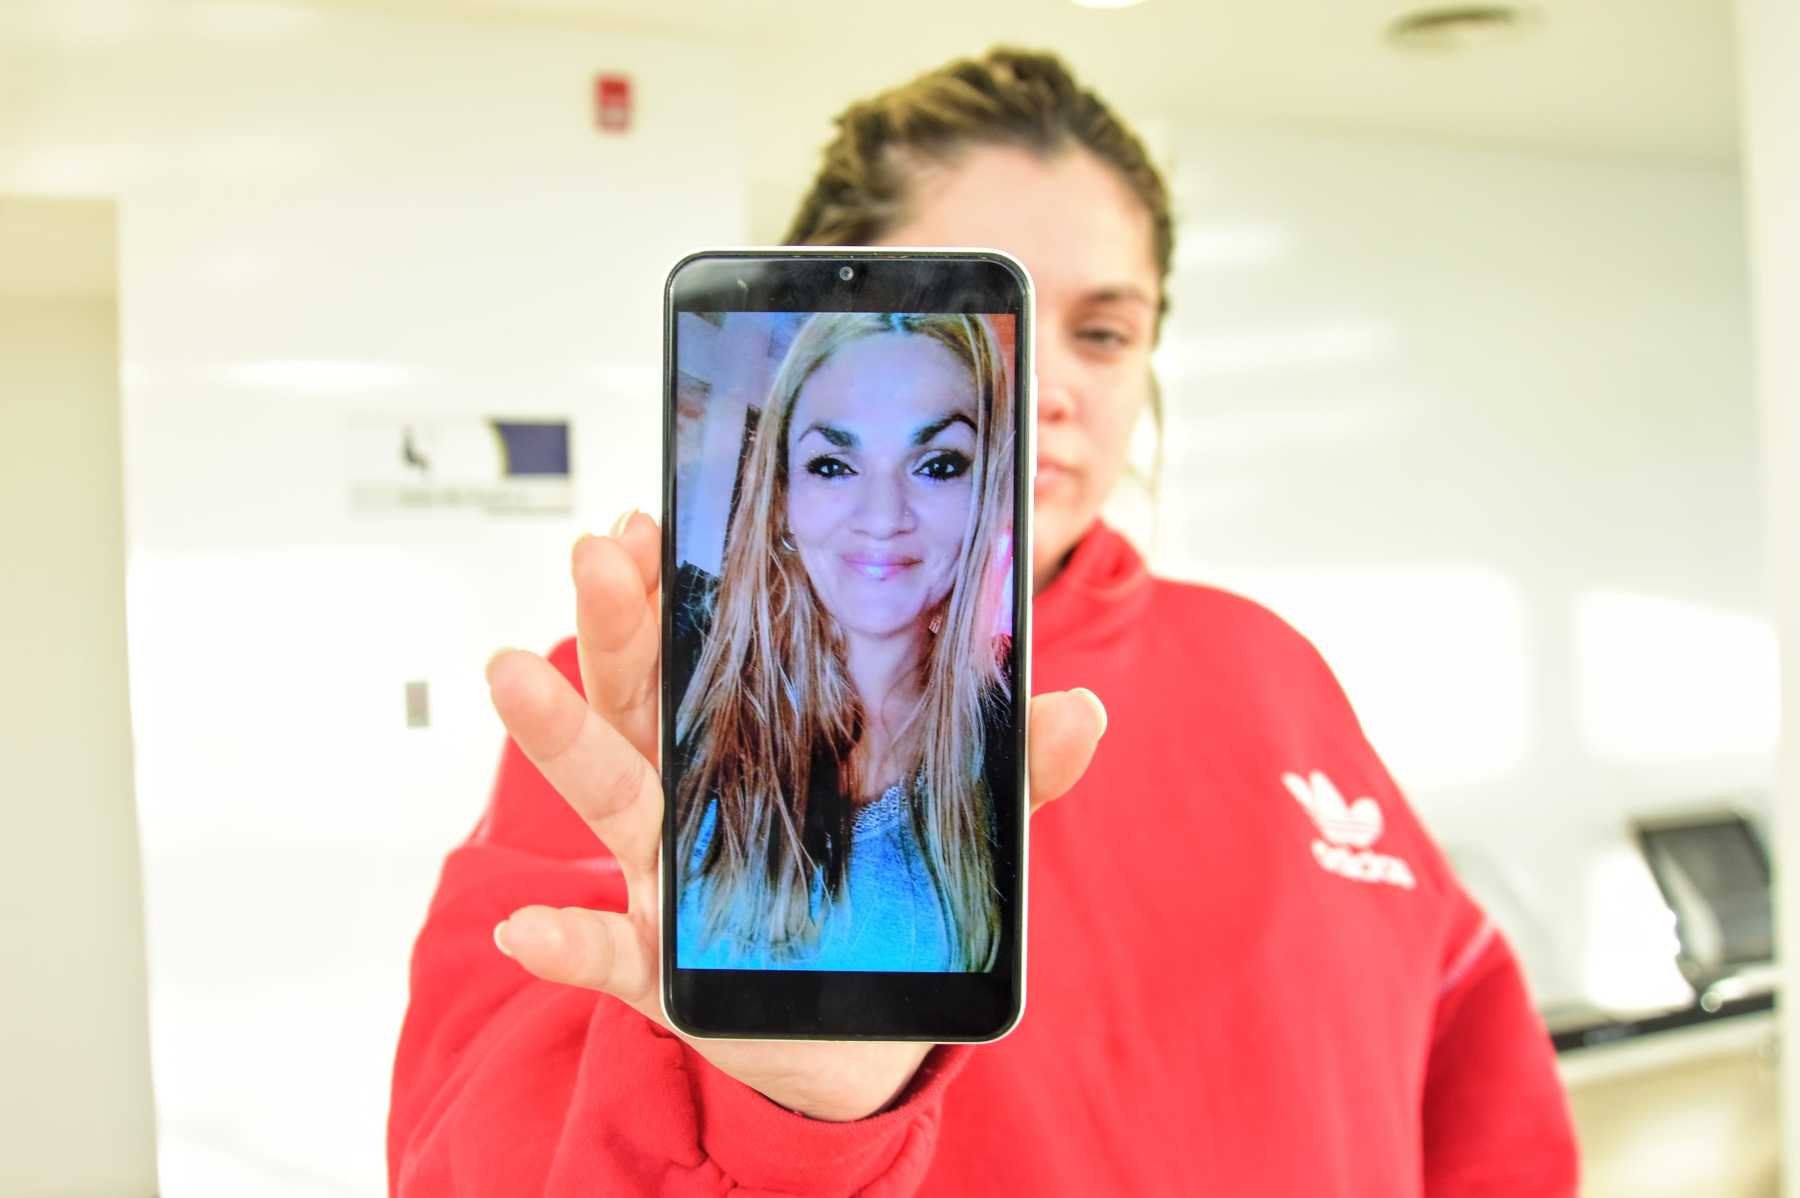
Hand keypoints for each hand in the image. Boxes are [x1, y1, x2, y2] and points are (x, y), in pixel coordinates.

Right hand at [484, 511, 1106, 1121]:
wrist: (859, 1029)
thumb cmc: (880, 903)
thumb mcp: (946, 827)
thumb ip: (1011, 772)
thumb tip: (1084, 709)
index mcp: (753, 751)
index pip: (709, 655)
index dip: (677, 591)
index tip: (648, 517)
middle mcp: (692, 802)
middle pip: (647, 701)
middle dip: (619, 626)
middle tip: (595, 550)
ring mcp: (666, 883)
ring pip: (611, 799)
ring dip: (561, 737)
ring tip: (511, 671)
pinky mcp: (666, 972)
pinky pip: (608, 957)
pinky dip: (567, 944)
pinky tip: (527, 929)